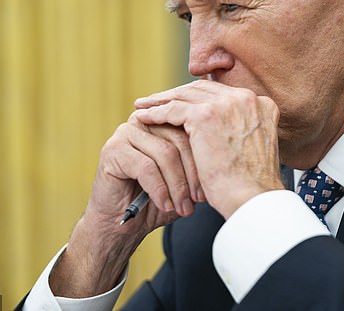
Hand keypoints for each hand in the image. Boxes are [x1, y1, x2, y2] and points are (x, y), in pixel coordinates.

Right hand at [49, 116, 202, 296]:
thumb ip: (202, 165)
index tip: (214, 185)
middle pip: (181, 139)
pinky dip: (160, 189)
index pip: (194, 128)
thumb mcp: (186, 181)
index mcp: (164, 120)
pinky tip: (165, 206)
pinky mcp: (112, 150)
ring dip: (178, 185)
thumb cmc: (156, 200)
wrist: (119, 224)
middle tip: (200, 200)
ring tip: (183, 208)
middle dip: (194, 173)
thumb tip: (231, 161)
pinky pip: (145, 167)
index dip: (206, 157)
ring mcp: (126, 133)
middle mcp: (145, 121)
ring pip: (165, 153)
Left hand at [134, 79, 284, 217]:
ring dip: (161, 101)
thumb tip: (218, 132)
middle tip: (156, 101)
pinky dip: (156, 113)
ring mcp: (226, 104)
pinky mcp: (206, 115)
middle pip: (202, 90)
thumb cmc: (251, 184)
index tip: (182, 104)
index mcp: (261, 104)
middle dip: (177, 95)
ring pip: (185, 96)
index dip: (198, 98)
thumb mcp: (251, 148)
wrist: (253, 198)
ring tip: (143, 107)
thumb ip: (239, 131)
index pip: (221, 94)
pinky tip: (143, 117)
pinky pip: (173, 109)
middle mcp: (245, 98)